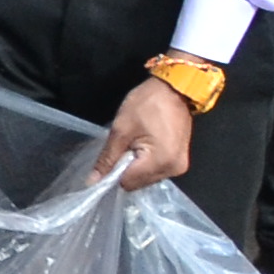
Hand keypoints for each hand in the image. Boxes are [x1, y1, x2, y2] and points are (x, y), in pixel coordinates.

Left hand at [92, 74, 196, 192]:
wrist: (175, 90)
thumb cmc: (147, 104)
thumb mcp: (121, 130)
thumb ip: (107, 158)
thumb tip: (92, 180)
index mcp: (160, 163)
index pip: (128, 183)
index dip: (114, 173)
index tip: (111, 156)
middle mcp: (173, 170)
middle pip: (138, 182)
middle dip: (126, 169)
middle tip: (126, 145)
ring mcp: (179, 166)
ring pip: (147, 178)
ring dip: (137, 166)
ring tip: (137, 143)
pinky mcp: (180, 161)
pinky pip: (156, 170)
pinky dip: (146, 163)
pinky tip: (144, 146)